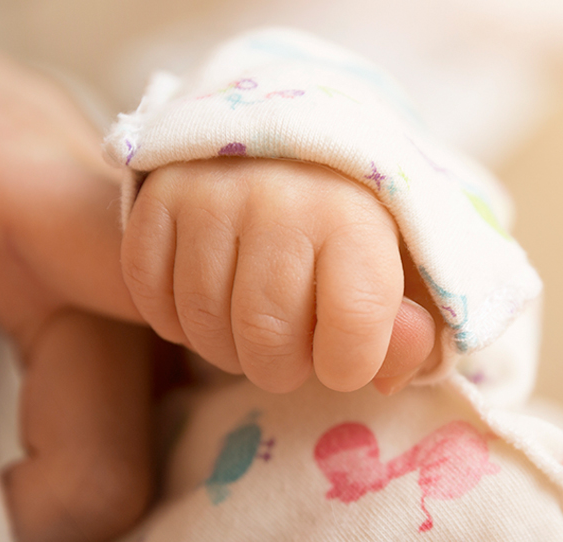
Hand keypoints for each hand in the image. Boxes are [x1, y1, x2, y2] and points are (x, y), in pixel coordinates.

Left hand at [0, 47, 149, 541]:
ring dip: (46, 524)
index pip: (139, 291)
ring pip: (141, 471)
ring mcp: (160, 319)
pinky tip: (14, 479)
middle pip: (116, 458)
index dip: (113, 423)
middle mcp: (133, 269)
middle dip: (17, 536)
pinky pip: (142, 454)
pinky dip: (72, 494)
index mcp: (37, 201)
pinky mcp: (162, 354)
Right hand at [122, 158, 436, 394]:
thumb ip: (413, 330)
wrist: (288, 145)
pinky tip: (204, 306)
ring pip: (203, 321)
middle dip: (281, 368)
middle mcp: (280, 198)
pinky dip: (173, 318)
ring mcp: (212, 194)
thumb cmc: (356, 221)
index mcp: (356, 214)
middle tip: (290, 350)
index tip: (345, 356)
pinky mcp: (160, 194)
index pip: (353, 328)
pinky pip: (149, 291)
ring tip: (249, 328)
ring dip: (225, 347)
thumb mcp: (407, 271)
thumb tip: (388, 376)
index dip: (348, 366)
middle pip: (266, 337)